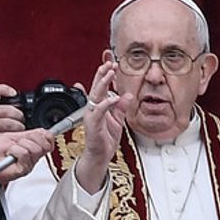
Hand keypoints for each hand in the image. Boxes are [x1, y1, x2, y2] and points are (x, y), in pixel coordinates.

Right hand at [0, 84, 24, 158]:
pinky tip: (17, 137)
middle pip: (6, 109)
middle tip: (21, 121)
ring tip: (19, 131)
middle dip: (18, 114)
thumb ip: (3, 113)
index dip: (3, 90)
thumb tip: (23, 110)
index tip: (13, 93)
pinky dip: (16, 136)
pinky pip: (9, 134)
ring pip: (9, 122)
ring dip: (18, 126)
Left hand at [0, 128, 52, 182]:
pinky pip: (24, 153)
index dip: (44, 134)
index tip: (34, 134)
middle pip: (43, 144)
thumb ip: (29, 134)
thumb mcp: (13, 137)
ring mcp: (29, 165)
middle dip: (29, 139)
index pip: (49, 140)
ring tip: (11, 149)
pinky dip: (14, 150)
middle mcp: (33, 158)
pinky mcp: (23, 170)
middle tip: (17, 143)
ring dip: (19, 145)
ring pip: (33, 148)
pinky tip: (9, 154)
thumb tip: (44, 131)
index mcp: (33, 150)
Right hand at [73, 60, 133, 193]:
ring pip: (96, 95)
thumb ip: (121, 107)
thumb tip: (127, 95)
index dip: (106, 75)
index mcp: (99, 106)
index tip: (113, 64)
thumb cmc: (105, 139)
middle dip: (102, 74)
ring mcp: (92, 116)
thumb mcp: (118, 120)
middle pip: (96, 87)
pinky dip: (106, 104)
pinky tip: (114, 98)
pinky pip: (99, 111)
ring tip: (110, 73)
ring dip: (103, 83)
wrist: (99, 156)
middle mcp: (93, 109)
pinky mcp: (92, 124)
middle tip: (109, 63)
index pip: (101, 87)